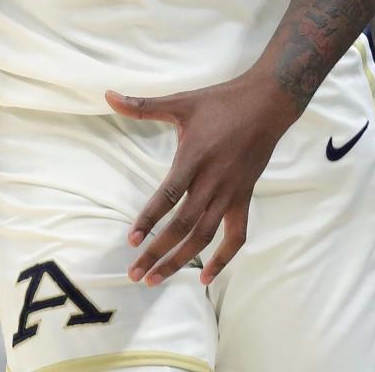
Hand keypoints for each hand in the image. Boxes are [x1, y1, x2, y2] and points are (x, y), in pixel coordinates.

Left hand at [105, 72, 296, 286]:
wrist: (266, 104)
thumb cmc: (220, 102)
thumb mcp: (180, 101)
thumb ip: (142, 105)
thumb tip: (108, 95)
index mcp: (194, 157)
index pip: (168, 196)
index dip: (149, 219)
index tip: (131, 240)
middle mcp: (212, 180)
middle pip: (183, 225)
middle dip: (157, 252)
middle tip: (135, 273)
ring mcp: (230, 192)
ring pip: (205, 236)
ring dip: (181, 261)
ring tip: (156, 278)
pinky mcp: (244, 198)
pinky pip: (236, 236)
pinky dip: (223, 259)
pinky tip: (206, 278)